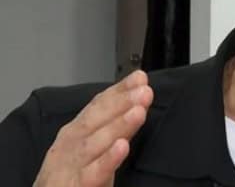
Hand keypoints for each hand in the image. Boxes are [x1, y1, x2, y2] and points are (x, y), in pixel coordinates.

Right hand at [33, 70, 152, 186]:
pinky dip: (107, 159)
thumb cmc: (72, 176)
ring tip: (138, 112)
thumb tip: (137, 104)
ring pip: (95, 143)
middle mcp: (70, 143)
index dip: (119, 90)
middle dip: (121, 103)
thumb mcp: (91, 147)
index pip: (99, 105)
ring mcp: (69, 164)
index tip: (140, 78)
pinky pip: (92, 173)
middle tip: (144, 91)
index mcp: (76, 131)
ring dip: (118, 125)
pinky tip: (122, 147)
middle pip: (96, 119)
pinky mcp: (72, 186)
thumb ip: (113, 127)